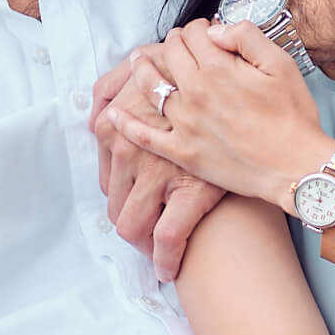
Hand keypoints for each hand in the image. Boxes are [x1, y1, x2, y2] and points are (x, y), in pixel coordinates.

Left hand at [91, 45, 225, 280]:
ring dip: (144, 246)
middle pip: (117, 209)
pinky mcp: (189, 193)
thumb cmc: (192, 76)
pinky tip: (171, 268)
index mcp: (113, 129)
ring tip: (160, 253)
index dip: (123, 199)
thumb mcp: (143, 65)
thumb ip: (110, 87)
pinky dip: (166, 259)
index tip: (139, 207)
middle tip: (151, 235)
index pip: (107, 182)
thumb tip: (95, 113)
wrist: (238, 89)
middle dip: (132, 227)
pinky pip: (167, 239)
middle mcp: (127, 153)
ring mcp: (156, 175)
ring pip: (133, 227)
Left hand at [99, 20, 327, 212]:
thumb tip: (216, 30)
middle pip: (171, 55)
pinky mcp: (183, 151)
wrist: (295, 167)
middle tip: (179, 43)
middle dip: (174, 42)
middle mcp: (195, 92)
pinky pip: (145, 136)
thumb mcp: (280, 64)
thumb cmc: (293, 116)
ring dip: (143, 69)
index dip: (200, 27)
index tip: (207, 31)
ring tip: (138, 61)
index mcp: (218, 68)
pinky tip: (114, 115)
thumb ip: (246, 37)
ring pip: (152, 87)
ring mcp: (185, 123)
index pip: (195, 34)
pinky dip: (126, 124)